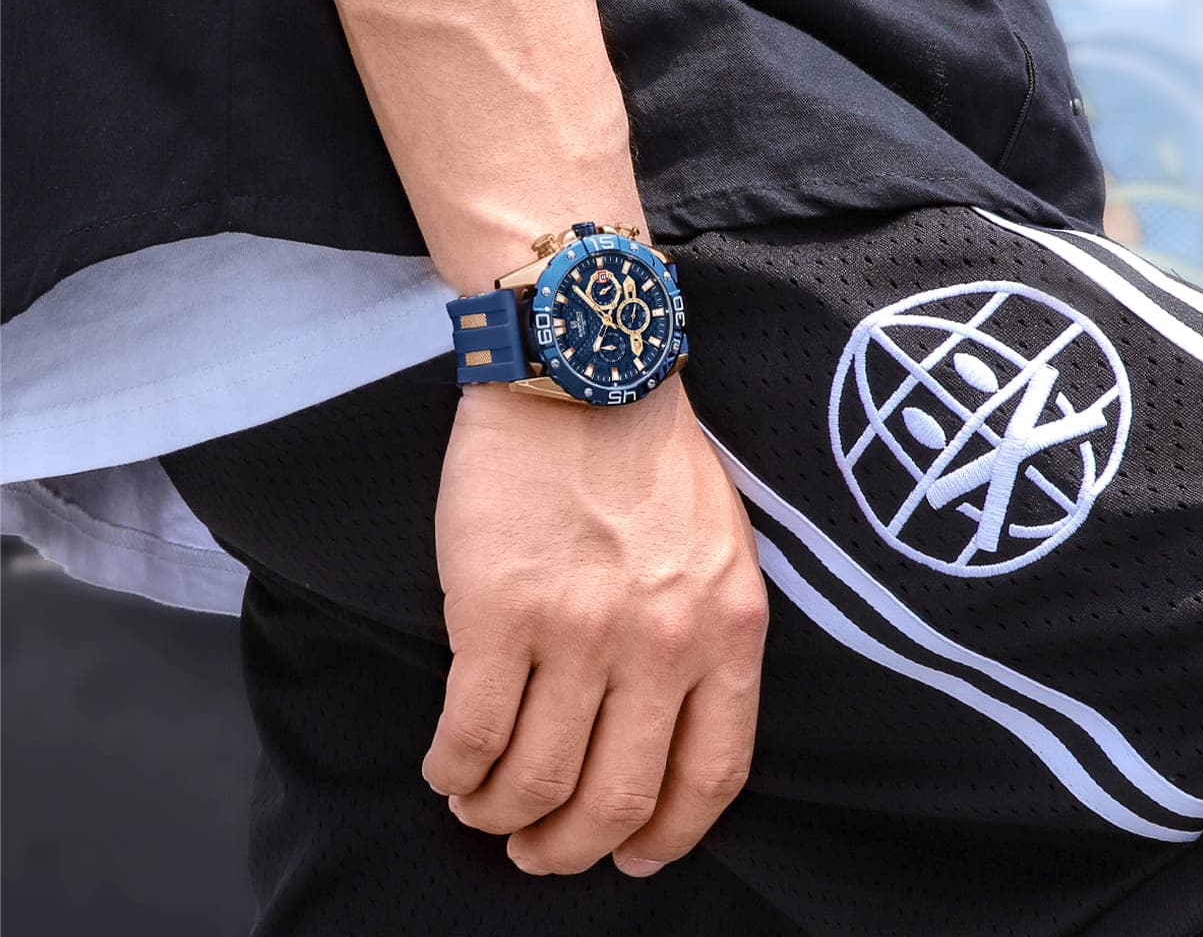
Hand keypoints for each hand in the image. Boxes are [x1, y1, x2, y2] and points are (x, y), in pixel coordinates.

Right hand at [421, 377, 768, 876]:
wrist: (578, 372)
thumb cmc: (650, 457)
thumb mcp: (722, 549)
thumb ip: (710, 637)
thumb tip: (664, 725)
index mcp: (726, 630)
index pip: (710, 775)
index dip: (667, 836)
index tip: (633, 857)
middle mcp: (658, 642)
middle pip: (615, 798)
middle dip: (571, 849)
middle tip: (540, 855)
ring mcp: (575, 630)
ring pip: (535, 779)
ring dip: (502, 816)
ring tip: (485, 811)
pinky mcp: (495, 610)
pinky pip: (470, 732)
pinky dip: (454, 772)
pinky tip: (448, 771)